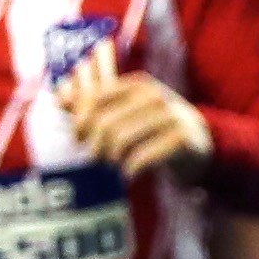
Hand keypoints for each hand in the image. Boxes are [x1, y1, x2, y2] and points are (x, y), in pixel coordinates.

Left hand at [57, 40, 214, 181]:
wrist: (200, 143)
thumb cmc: (154, 128)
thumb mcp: (127, 109)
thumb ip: (94, 103)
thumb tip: (58, 98)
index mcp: (137, 84)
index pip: (96, 99)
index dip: (81, 122)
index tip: (79, 139)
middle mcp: (154, 96)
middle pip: (105, 124)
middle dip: (96, 146)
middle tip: (98, 159)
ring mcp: (170, 116)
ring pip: (122, 141)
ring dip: (113, 160)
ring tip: (115, 166)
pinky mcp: (182, 138)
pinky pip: (143, 157)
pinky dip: (130, 170)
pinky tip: (130, 174)